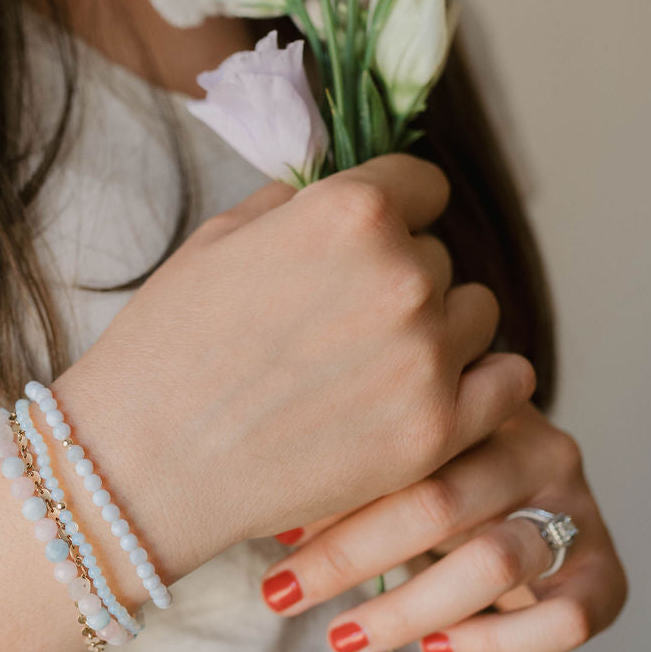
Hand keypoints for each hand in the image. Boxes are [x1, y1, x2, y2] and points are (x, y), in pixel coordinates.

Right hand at [55, 154, 536, 584]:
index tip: (367, 246)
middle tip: (337, 325)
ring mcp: (425, 358)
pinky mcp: (435, 432)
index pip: (423, 186)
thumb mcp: (220, 239)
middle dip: (397, 281)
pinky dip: (477, 386)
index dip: (392, 214)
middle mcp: (402, 275)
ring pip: (475, 317)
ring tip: (367, 368)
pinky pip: (507, 384)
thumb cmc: (165, 347)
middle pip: (439, 257)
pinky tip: (426, 395)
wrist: (143, 465)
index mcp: (351, 213)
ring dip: (436, 333)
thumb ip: (300, 203)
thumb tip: (343, 192)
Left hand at [259, 402, 627, 651]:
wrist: (520, 502)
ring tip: (341, 637)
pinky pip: (565, 619)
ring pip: (493, 561)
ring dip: (406, 608)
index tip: (264, 531)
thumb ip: (341, 471)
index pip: (402, 445)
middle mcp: (534, 443)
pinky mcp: (602, 572)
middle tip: (278, 594)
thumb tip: (263, 514)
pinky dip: (496, 643)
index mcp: (479, 399)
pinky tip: (435, 649)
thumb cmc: (429, 474)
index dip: (329, 494)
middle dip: (346, 557)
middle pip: (437, 502)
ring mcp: (574, 505)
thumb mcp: (388, 459)